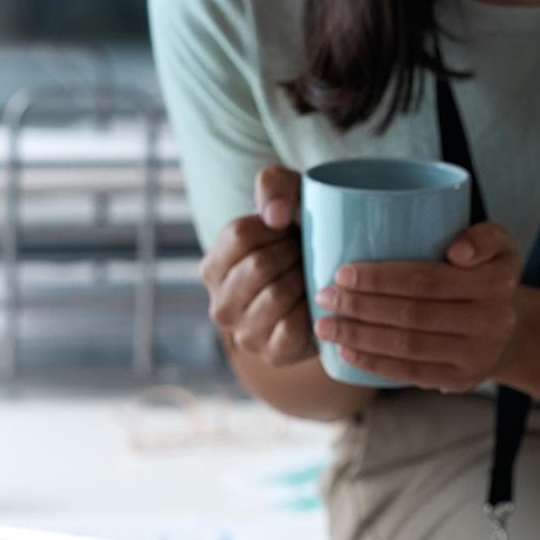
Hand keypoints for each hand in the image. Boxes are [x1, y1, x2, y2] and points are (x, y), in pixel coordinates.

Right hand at [200, 165, 316, 369]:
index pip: (239, 235)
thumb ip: (274, 185)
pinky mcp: (272, 354)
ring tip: (311, 275)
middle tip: (307, 254)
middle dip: (293, 254)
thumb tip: (275, 216)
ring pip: (276, 295)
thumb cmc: (301, 239)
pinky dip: (312, 310)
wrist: (327, 290)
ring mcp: (243, 333)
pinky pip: (293, 326)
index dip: (275, 228)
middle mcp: (220, 304)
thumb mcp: (288, 199)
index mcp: (213, 266)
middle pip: (258, 265)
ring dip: (304, 279)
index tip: (290, 231)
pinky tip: (316, 301)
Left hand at [310, 222, 522, 391]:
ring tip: (325, 325)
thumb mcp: (498, 243)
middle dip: (360, 306)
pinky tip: (347, 351)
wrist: (512, 328)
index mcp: (497, 281)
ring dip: (359, 336)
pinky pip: (412, 372)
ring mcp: (476, 355)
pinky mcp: (460, 379)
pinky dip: (375, 362)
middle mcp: (492, 321)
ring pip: (408, 346)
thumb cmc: (487, 273)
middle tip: (325, 296)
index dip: (381, 278)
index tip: (342, 272)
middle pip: (412, 314)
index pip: (428, 280)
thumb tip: (456, 251)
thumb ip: (482, 237)